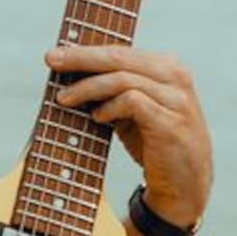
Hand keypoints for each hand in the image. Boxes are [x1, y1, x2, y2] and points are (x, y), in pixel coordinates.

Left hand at [48, 43, 212, 228]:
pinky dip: (109, 107)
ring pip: (122, 78)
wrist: (185, 184)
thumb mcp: (132, 111)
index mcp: (166, 67)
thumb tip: (68, 76)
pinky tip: (97, 117)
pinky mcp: (170, 122)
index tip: (54, 54)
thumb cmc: (154, 144)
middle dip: (80, 58)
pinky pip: (133, 102)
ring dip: (88, 87)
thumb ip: (111, 91)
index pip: (120, 50)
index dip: (85, 51)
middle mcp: (175, 77)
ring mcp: (176, 99)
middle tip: (51, 60)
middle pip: (119, 57)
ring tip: (64, 99)